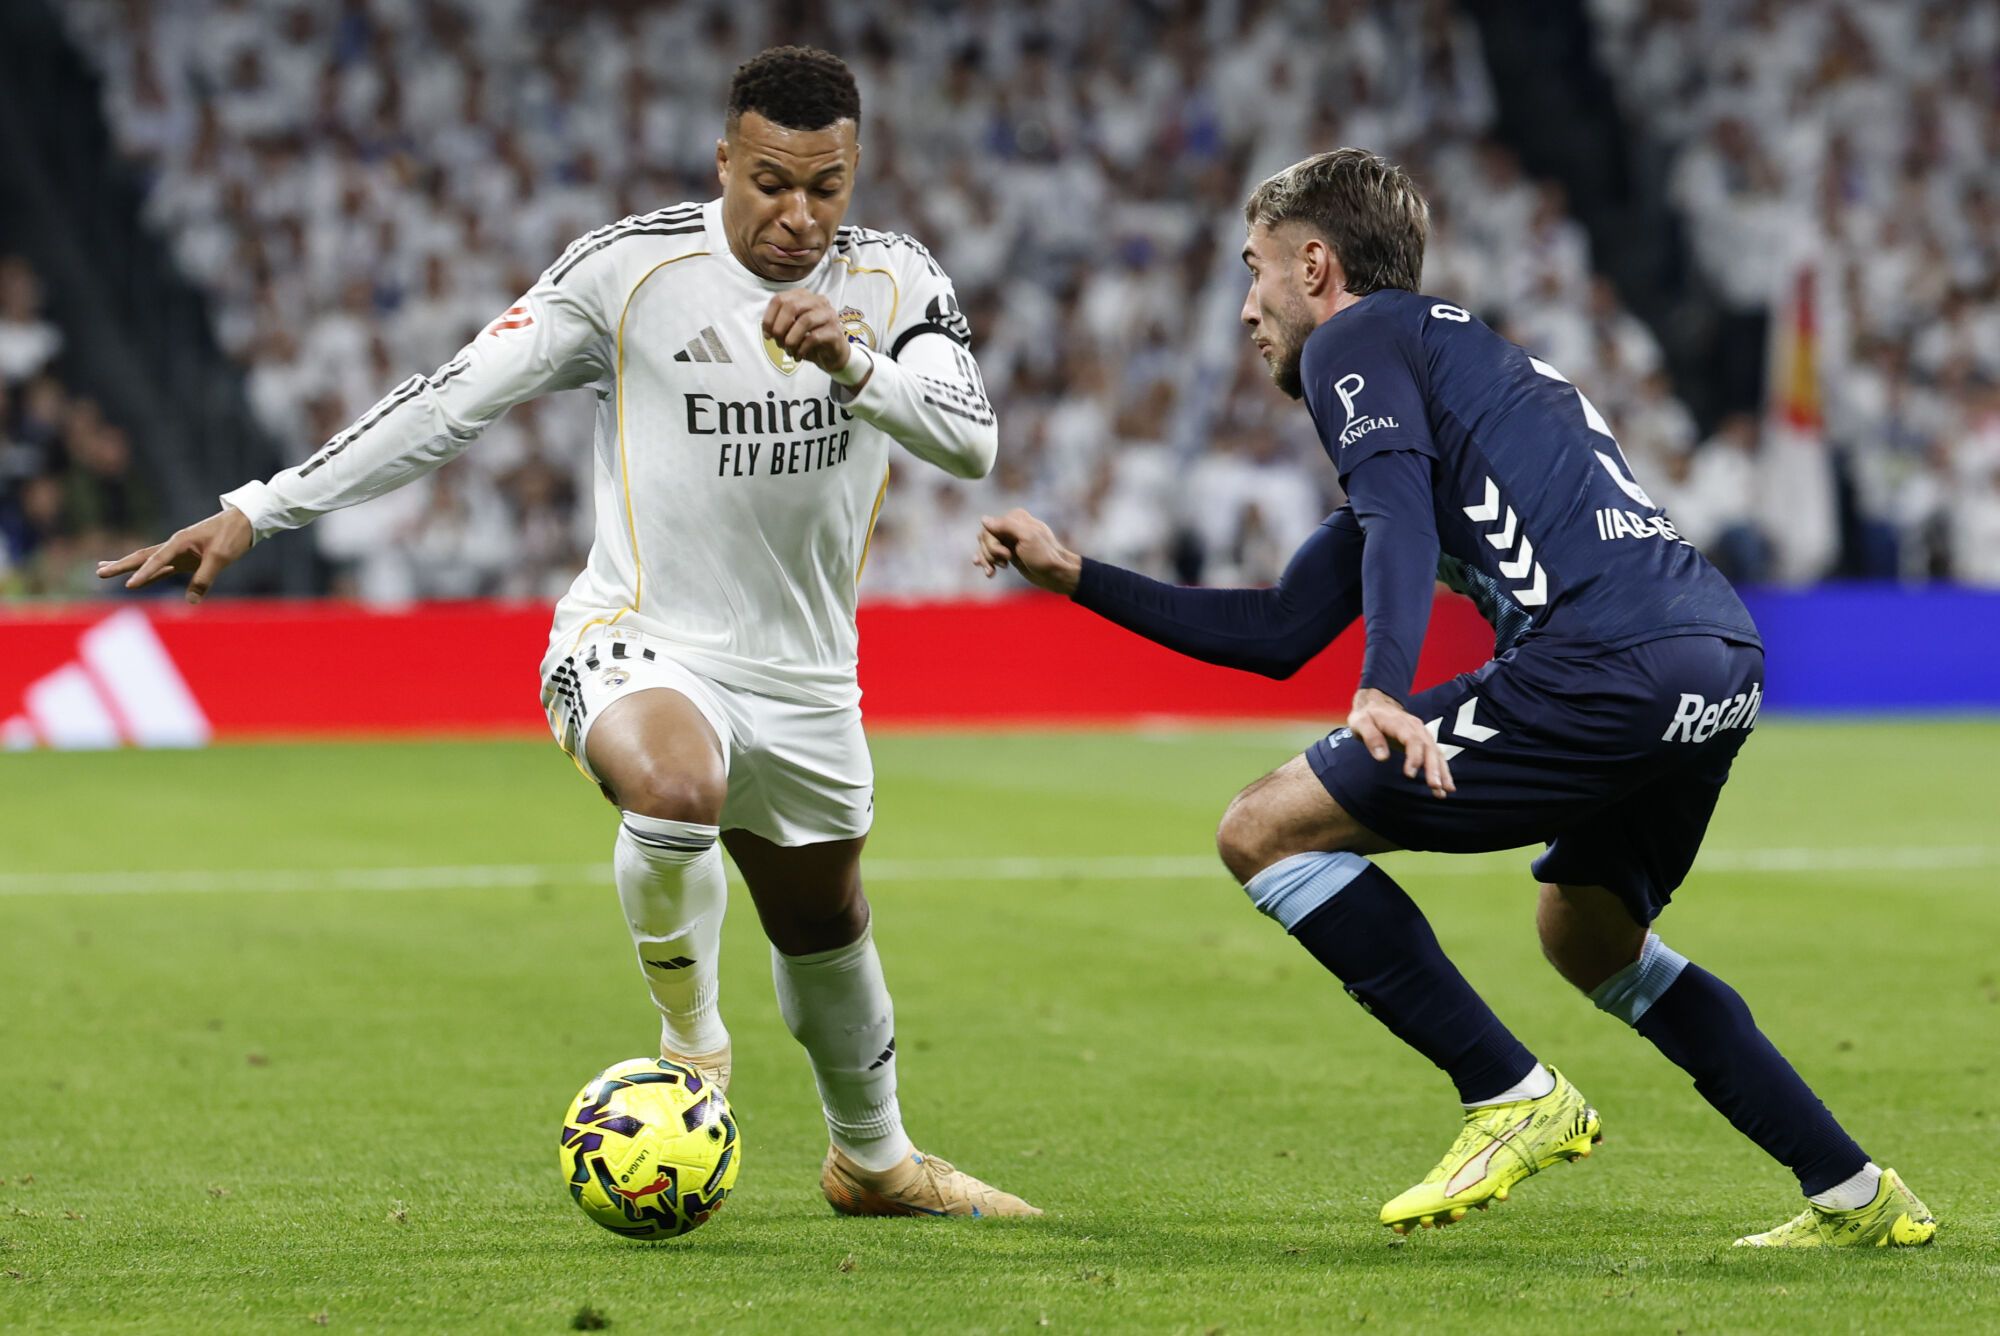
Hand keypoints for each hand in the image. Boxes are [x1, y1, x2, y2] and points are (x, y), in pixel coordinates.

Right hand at [96, 506, 254, 604]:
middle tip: (98, 572)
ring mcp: (180, 551)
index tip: (129, 586)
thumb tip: (191, 601)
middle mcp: (175, 545)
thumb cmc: (232, 535)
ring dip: (129, 567)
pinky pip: (164, 567)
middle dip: (121, 565)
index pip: (156, 560)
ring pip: (149, 561)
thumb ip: (204, 578)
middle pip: (143, 557)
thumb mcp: (220, 557)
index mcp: (179, 542)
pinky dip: (151, 573)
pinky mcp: (188, 557)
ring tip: (104, 569)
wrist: (245, 521)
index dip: (143, 574)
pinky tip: (140, 580)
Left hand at [763, 291, 854, 377]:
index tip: (767, 335)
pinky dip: (802, 349)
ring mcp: (829, 315)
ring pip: (805, 320)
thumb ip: (779, 324)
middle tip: (778, 343)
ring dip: (791, 339)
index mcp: (804, 296)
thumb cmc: (810, 339)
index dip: (769, 318)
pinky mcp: (835, 331)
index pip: (780, 299)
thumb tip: (768, 331)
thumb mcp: (791, 328)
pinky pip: (814, 337)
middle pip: (792, 306)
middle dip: (780, 327)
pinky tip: (798, 356)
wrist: (833, 355)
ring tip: (789, 351)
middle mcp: (818, 301)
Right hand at [976, 508, 1081, 594]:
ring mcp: (1009, 540)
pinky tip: (989, 572)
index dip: (992, 544)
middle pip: (985, 537)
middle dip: (990, 553)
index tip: (1006, 555)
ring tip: (992, 572)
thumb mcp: (1027, 537)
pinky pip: (990, 555)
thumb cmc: (1044, 555)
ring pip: (985, 547)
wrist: (1055, 574)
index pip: (989, 528)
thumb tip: (983, 519)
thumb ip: (1006, 526)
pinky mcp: (1008, 553)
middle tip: (1005, 564)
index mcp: (1016, 517)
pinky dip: (987, 563)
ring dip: (987, 560)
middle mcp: (1010, 526)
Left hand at [1345, 686, 1455, 798]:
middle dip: (1433, 768)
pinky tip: (1445, 786)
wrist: (1377, 704)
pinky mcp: (1424, 741)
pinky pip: (1436, 755)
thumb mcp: (1360, 723)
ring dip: (1442, 771)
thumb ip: (1371, 737)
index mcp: (1399, 723)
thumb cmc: (1367, 716)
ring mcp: (1422, 733)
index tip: (1410, 774)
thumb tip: (1382, 757)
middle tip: (1435, 786)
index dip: (1414, 756)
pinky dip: (1442, 770)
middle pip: (1428, 748)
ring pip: (1436, 752)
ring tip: (1446, 790)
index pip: (1412, 740)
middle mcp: (1416, 727)